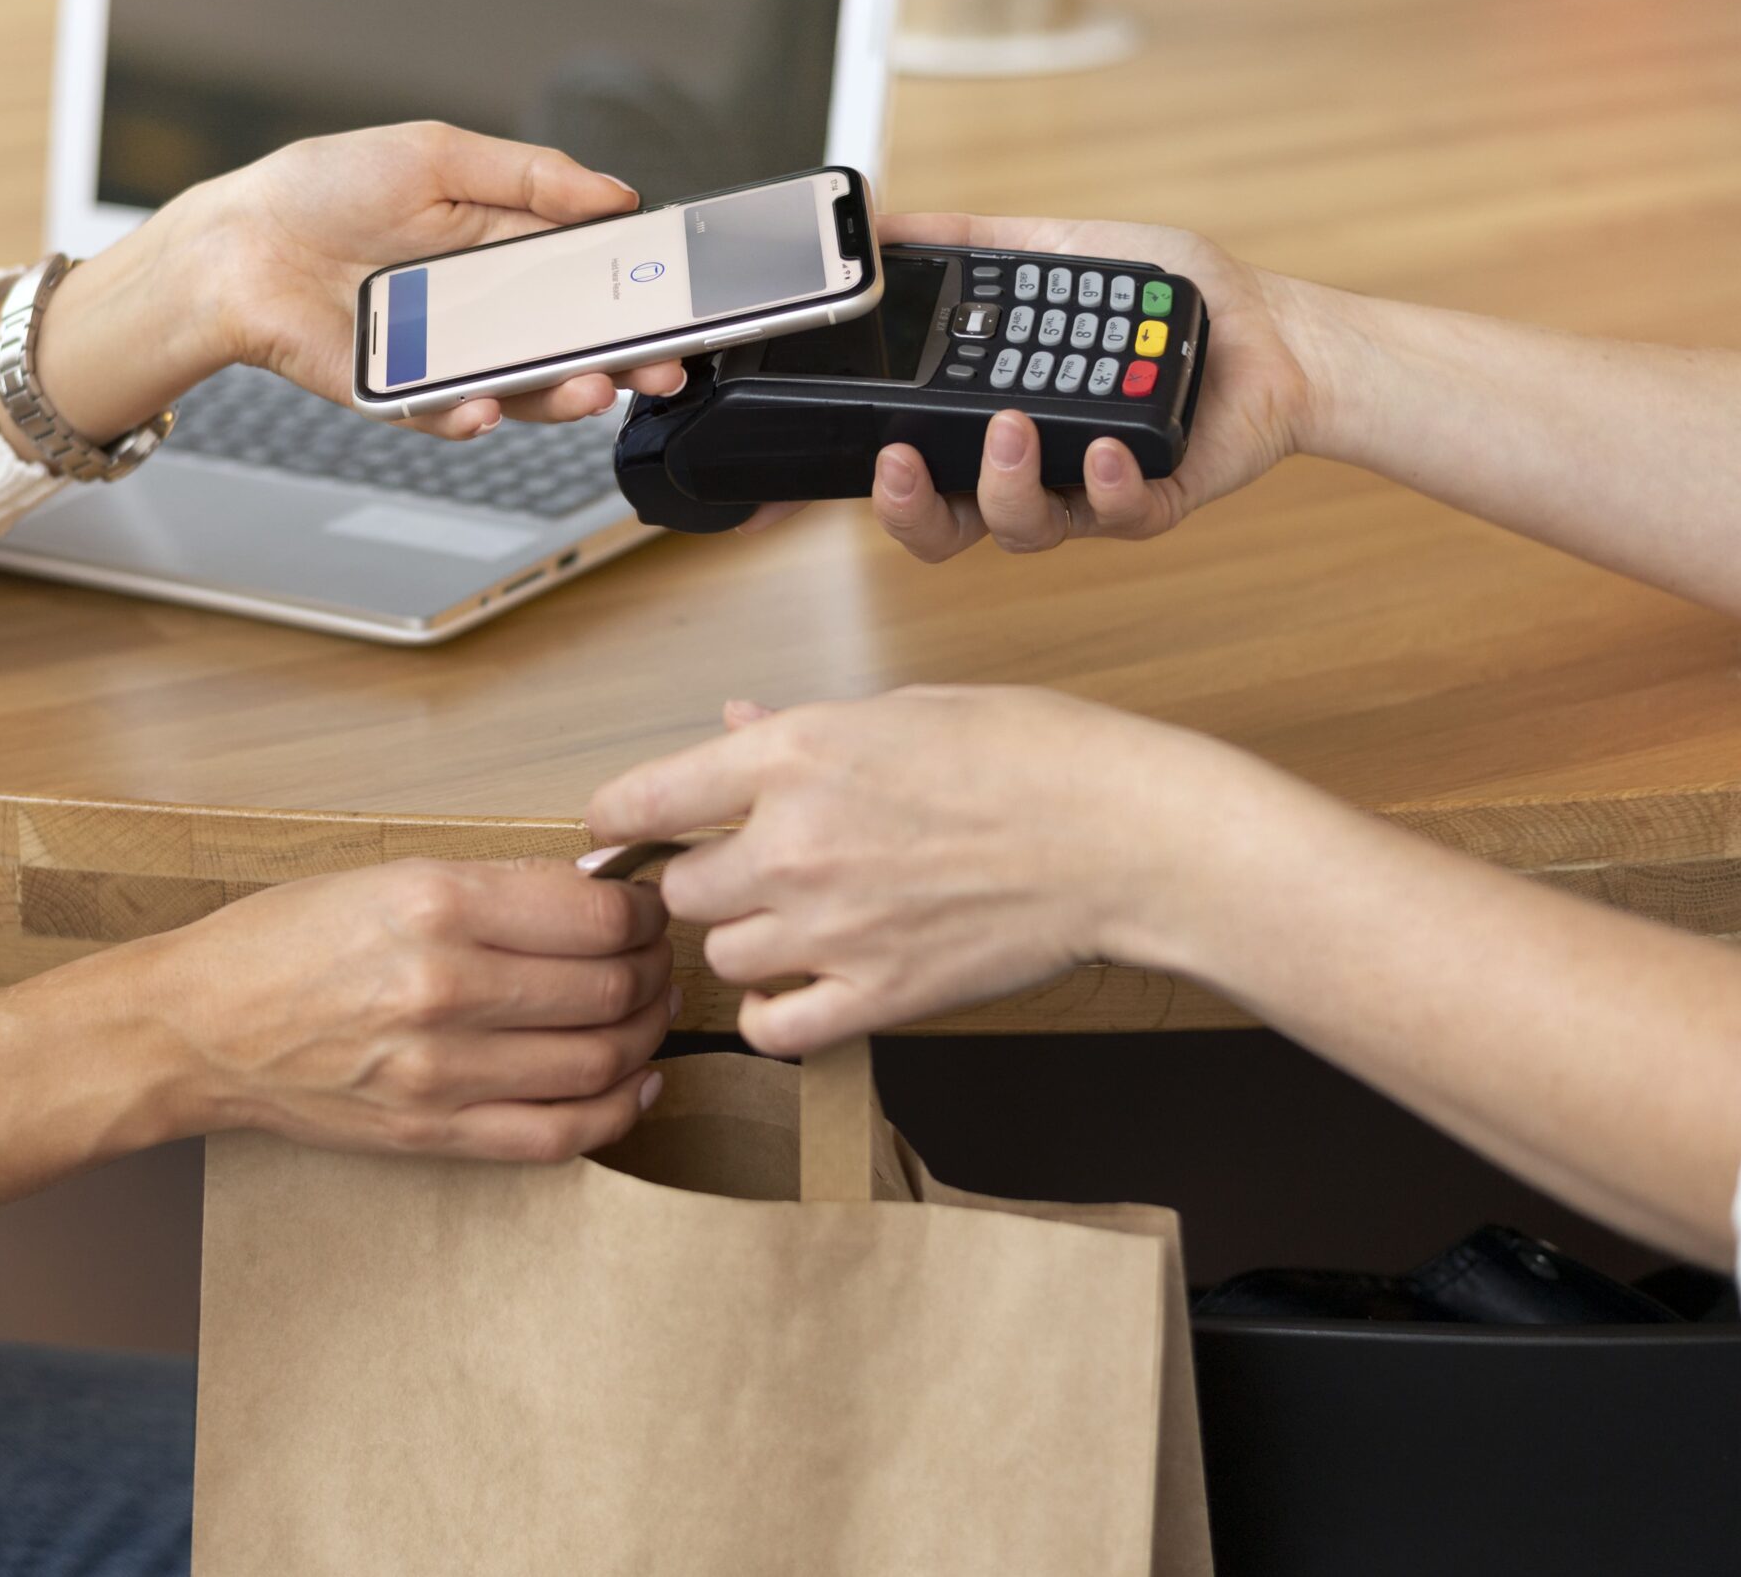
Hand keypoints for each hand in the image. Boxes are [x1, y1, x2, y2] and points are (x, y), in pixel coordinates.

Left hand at [39, 123, 687, 442]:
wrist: (237, 241)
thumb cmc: (324, 190)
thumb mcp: (437, 155)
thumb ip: (530, 176)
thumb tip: (616, 194)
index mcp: (504, 250)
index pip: (590, 281)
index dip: (636, 296)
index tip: (679, 305)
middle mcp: (483, 313)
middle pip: (570, 347)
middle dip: (623, 363)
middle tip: (663, 370)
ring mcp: (444, 359)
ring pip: (518, 391)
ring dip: (560, 396)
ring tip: (592, 389)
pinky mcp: (396, 395)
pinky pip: (440, 414)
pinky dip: (466, 415)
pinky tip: (484, 406)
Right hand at [95, 858, 675, 1160]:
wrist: (195, 1028)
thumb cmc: (284, 941)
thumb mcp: (389, 875)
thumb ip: (499, 886)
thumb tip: (601, 886)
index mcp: (436, 904)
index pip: (597, 912)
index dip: (645, 909)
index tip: (648, 905)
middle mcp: (444, 987)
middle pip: (610, 987)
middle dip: (655, 969)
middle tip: (659, 956)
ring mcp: (440, 1071)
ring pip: (599, 1062)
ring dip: (646, 1036)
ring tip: (647, 1012)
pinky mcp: (432, 1132)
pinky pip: (558, 1135)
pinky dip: (617, 1111)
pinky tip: (635, 1084)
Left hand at [584, 689, 1273, 1052]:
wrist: (1123, 837)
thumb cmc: (1031, 755)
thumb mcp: (903, 711)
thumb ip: (798, 730)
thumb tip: (732, 724)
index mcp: (796, 756)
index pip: (645, 798)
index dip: (616, 821)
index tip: (616, 833)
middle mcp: (795, 844)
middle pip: (679, 890)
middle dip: (698, 882)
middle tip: (738, 874)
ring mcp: (833, 929)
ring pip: (720, 958)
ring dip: (741, 944)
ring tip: (790, 923)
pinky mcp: (879, 997)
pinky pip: (773, 1029)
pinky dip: (772, 1016)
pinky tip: (797, 988)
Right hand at [742, 215, 1320, 555]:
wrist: (1267, 325)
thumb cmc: (1164, 300)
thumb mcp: (1058, 249)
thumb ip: (973, 241)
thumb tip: (888, 221)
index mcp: (992, 422)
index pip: (911, 469)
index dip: (869, 483)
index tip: (826, 473)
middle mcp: (1029, 469)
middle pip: (944, 529)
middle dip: (912, 508)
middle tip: (905, 463)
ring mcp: (1086, 494)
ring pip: (1021, 531)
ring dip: (1007, 486)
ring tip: (1019, 427)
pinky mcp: (1151, 503)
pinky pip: (1117, 518)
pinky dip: (1107, 486)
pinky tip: (1105, 450)